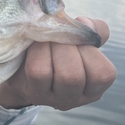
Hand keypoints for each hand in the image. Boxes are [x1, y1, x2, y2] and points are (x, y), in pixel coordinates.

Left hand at [0, 17, 116, 110]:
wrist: (21, 55)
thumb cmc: (55, 46)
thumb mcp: (78, 38)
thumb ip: (91, 29)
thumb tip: (85, 25)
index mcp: (93, 88)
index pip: (103, 74)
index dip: (90, 51)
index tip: (76, 37)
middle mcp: (73, 99)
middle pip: (76, 76)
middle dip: (66, 47)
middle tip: (57, 36)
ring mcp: (50, 99)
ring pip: (61, 76)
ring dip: (53, 49)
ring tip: (46, 39)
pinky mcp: (31, 92)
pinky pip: (38, 71)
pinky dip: (38, 51)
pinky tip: (34, 44)